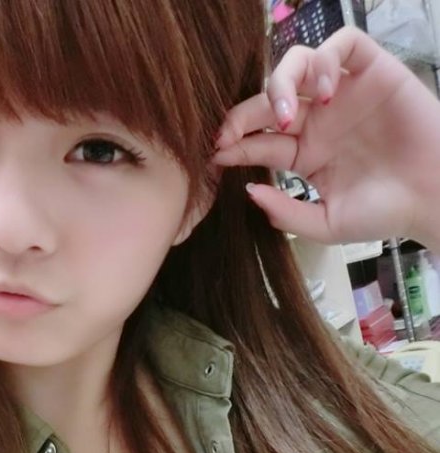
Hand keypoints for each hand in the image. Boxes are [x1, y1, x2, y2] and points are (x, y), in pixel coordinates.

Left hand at [212, 26, 439, 250]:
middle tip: (231, 133)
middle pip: (269, 101)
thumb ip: (286, 212)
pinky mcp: (372, 71)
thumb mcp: (326, 224)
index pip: (259, 140)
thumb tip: (248, 191)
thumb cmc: (385, 213)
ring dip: (281, 83)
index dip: (235, 143)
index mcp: (304, 154)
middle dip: (245, 114)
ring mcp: (343, 94)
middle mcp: (319, 121)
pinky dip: (325, 60)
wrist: (432, 198)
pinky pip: (341, 46)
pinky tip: (325, 93)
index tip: (216, 154)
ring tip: (290, 116)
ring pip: (296, 63)